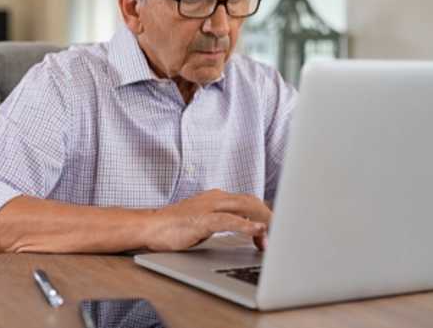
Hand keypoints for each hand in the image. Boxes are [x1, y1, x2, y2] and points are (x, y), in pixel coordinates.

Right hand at [144, 189, 271, 251]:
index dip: (265, 214)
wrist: (150, 226)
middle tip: (282, 234)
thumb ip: (225, 221)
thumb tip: (247, 230)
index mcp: (217, 197)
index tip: (276, 230)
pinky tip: (257, 231)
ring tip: (276, 234)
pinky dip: (246, 225)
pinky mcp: (201, 220)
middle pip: (252, 201)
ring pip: (245, 207)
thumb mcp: (206, 221)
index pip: (249, 201)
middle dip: (270, 216)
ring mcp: (208, 207)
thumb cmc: (175, 226)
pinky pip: (228, 220)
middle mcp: (215, 198)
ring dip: (263, 220)